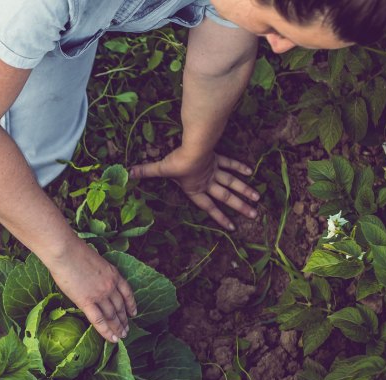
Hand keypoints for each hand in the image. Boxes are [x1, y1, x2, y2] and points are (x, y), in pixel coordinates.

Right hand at [41, 238, 136, 342]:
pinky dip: (106, 331)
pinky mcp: (86, 302)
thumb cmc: (74, 251)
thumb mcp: (95, 261)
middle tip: (126, 330)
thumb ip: (99, 273)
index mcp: (113, 274)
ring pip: (112, 316)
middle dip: (124, 320)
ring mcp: (99, 295)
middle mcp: (110, 286)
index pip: (127, 293)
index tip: (133, 313)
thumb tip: (93, 281)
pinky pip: (98, 320)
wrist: (65, 252)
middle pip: (120, 307)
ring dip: (117, 328)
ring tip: (120, 337)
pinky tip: (111, 339)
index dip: (131, 305)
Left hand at [130, 147, 259, 230]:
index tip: (232, 226)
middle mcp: (208, 182)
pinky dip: (239, 168)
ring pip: (233, 183)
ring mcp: (215, 171)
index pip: (209, 207)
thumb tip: (128, 173)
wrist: (194, 147)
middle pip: (227, 197)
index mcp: (196, 189)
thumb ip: (145, 172)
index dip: (220, 217)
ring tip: (257, 199)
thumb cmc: (177, 161)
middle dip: (240, 207)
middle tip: (254, 215)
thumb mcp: (160, 169)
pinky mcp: (218, 158)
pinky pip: (230, 164)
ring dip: (245, 190)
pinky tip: (250, 172)